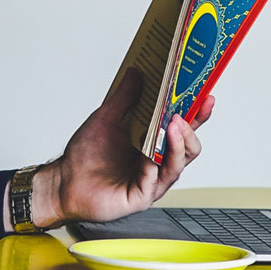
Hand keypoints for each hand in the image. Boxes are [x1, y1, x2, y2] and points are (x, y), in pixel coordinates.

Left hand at [28, 69, 213, 229]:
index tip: (206, 96)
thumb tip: (137, 72)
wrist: (64, 181)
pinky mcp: (141, 196)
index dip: (198, 114)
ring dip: (178, 144)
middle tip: (183, 113)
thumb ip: (124, 97)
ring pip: (178, 164)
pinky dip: (155, 164)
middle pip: (190, 147)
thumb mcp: (106, 118)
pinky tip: (151, 152)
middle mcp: (158, 163)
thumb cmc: (85, 155)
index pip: (183, 128)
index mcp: (154, 144)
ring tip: (172, 125)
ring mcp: (152, 181)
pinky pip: (155, 180)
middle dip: (190, 129)